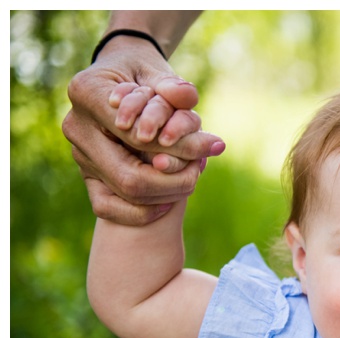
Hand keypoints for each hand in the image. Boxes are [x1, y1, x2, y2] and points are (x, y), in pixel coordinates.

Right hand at [62, 38, 224, 224]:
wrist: (121, 77)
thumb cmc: (142, 71)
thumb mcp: (159, 70)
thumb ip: (175, 86)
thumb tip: (188, 98)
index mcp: (87, 92)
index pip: (138, 135)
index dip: (177, 148)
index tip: (210, 146)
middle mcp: (76, 126)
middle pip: (130, 176)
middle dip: (174, 180)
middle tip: (201, 170)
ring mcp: (78, 154)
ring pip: (125, 193)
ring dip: (166, 193)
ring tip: (192, 177)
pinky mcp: (86, 174)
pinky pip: (107, 207)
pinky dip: (141, 211)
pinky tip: (168, 202)